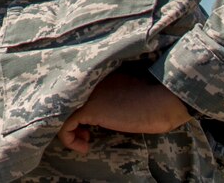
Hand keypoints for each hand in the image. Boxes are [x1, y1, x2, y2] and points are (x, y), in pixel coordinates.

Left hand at [57, 70, 192, 152]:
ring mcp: (85, 94)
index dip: (73, 109)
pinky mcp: (89, 108)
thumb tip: (94, 112)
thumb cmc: (151, 100)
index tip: (87, 126)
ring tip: (84, 140)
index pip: (68, 91)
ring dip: (68, 131)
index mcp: (91, 76)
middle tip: (85, 135)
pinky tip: (84, 146)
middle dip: (69, 121)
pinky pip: (64, 125)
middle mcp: (84, 82)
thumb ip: (103, 96)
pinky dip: (69, 139)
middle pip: (59, 101)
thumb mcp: (120, 95)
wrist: (165, 99)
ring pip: (58, 112)